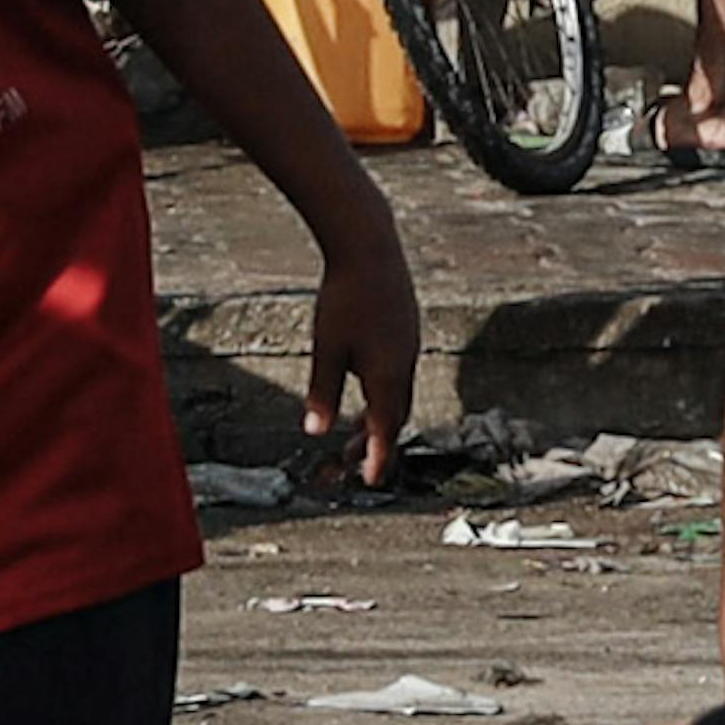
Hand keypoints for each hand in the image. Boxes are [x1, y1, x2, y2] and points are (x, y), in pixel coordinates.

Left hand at [303, 210, 422, 487]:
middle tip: (354, 460)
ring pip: (399, 392)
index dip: (377, 456)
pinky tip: (366, 384)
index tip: (369, 480)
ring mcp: (410, 345)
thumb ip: (322, 392)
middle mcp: (405, 363)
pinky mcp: (407, 329)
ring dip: (380, 415)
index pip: (385, 428)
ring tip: (355, 428)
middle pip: (395, 414)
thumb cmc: (344, 296)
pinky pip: (400, 371)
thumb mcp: (327, 348)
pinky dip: (385, 391)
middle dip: (376, 440)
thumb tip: (315, 431)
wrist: (369, 245)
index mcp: (387, 373)